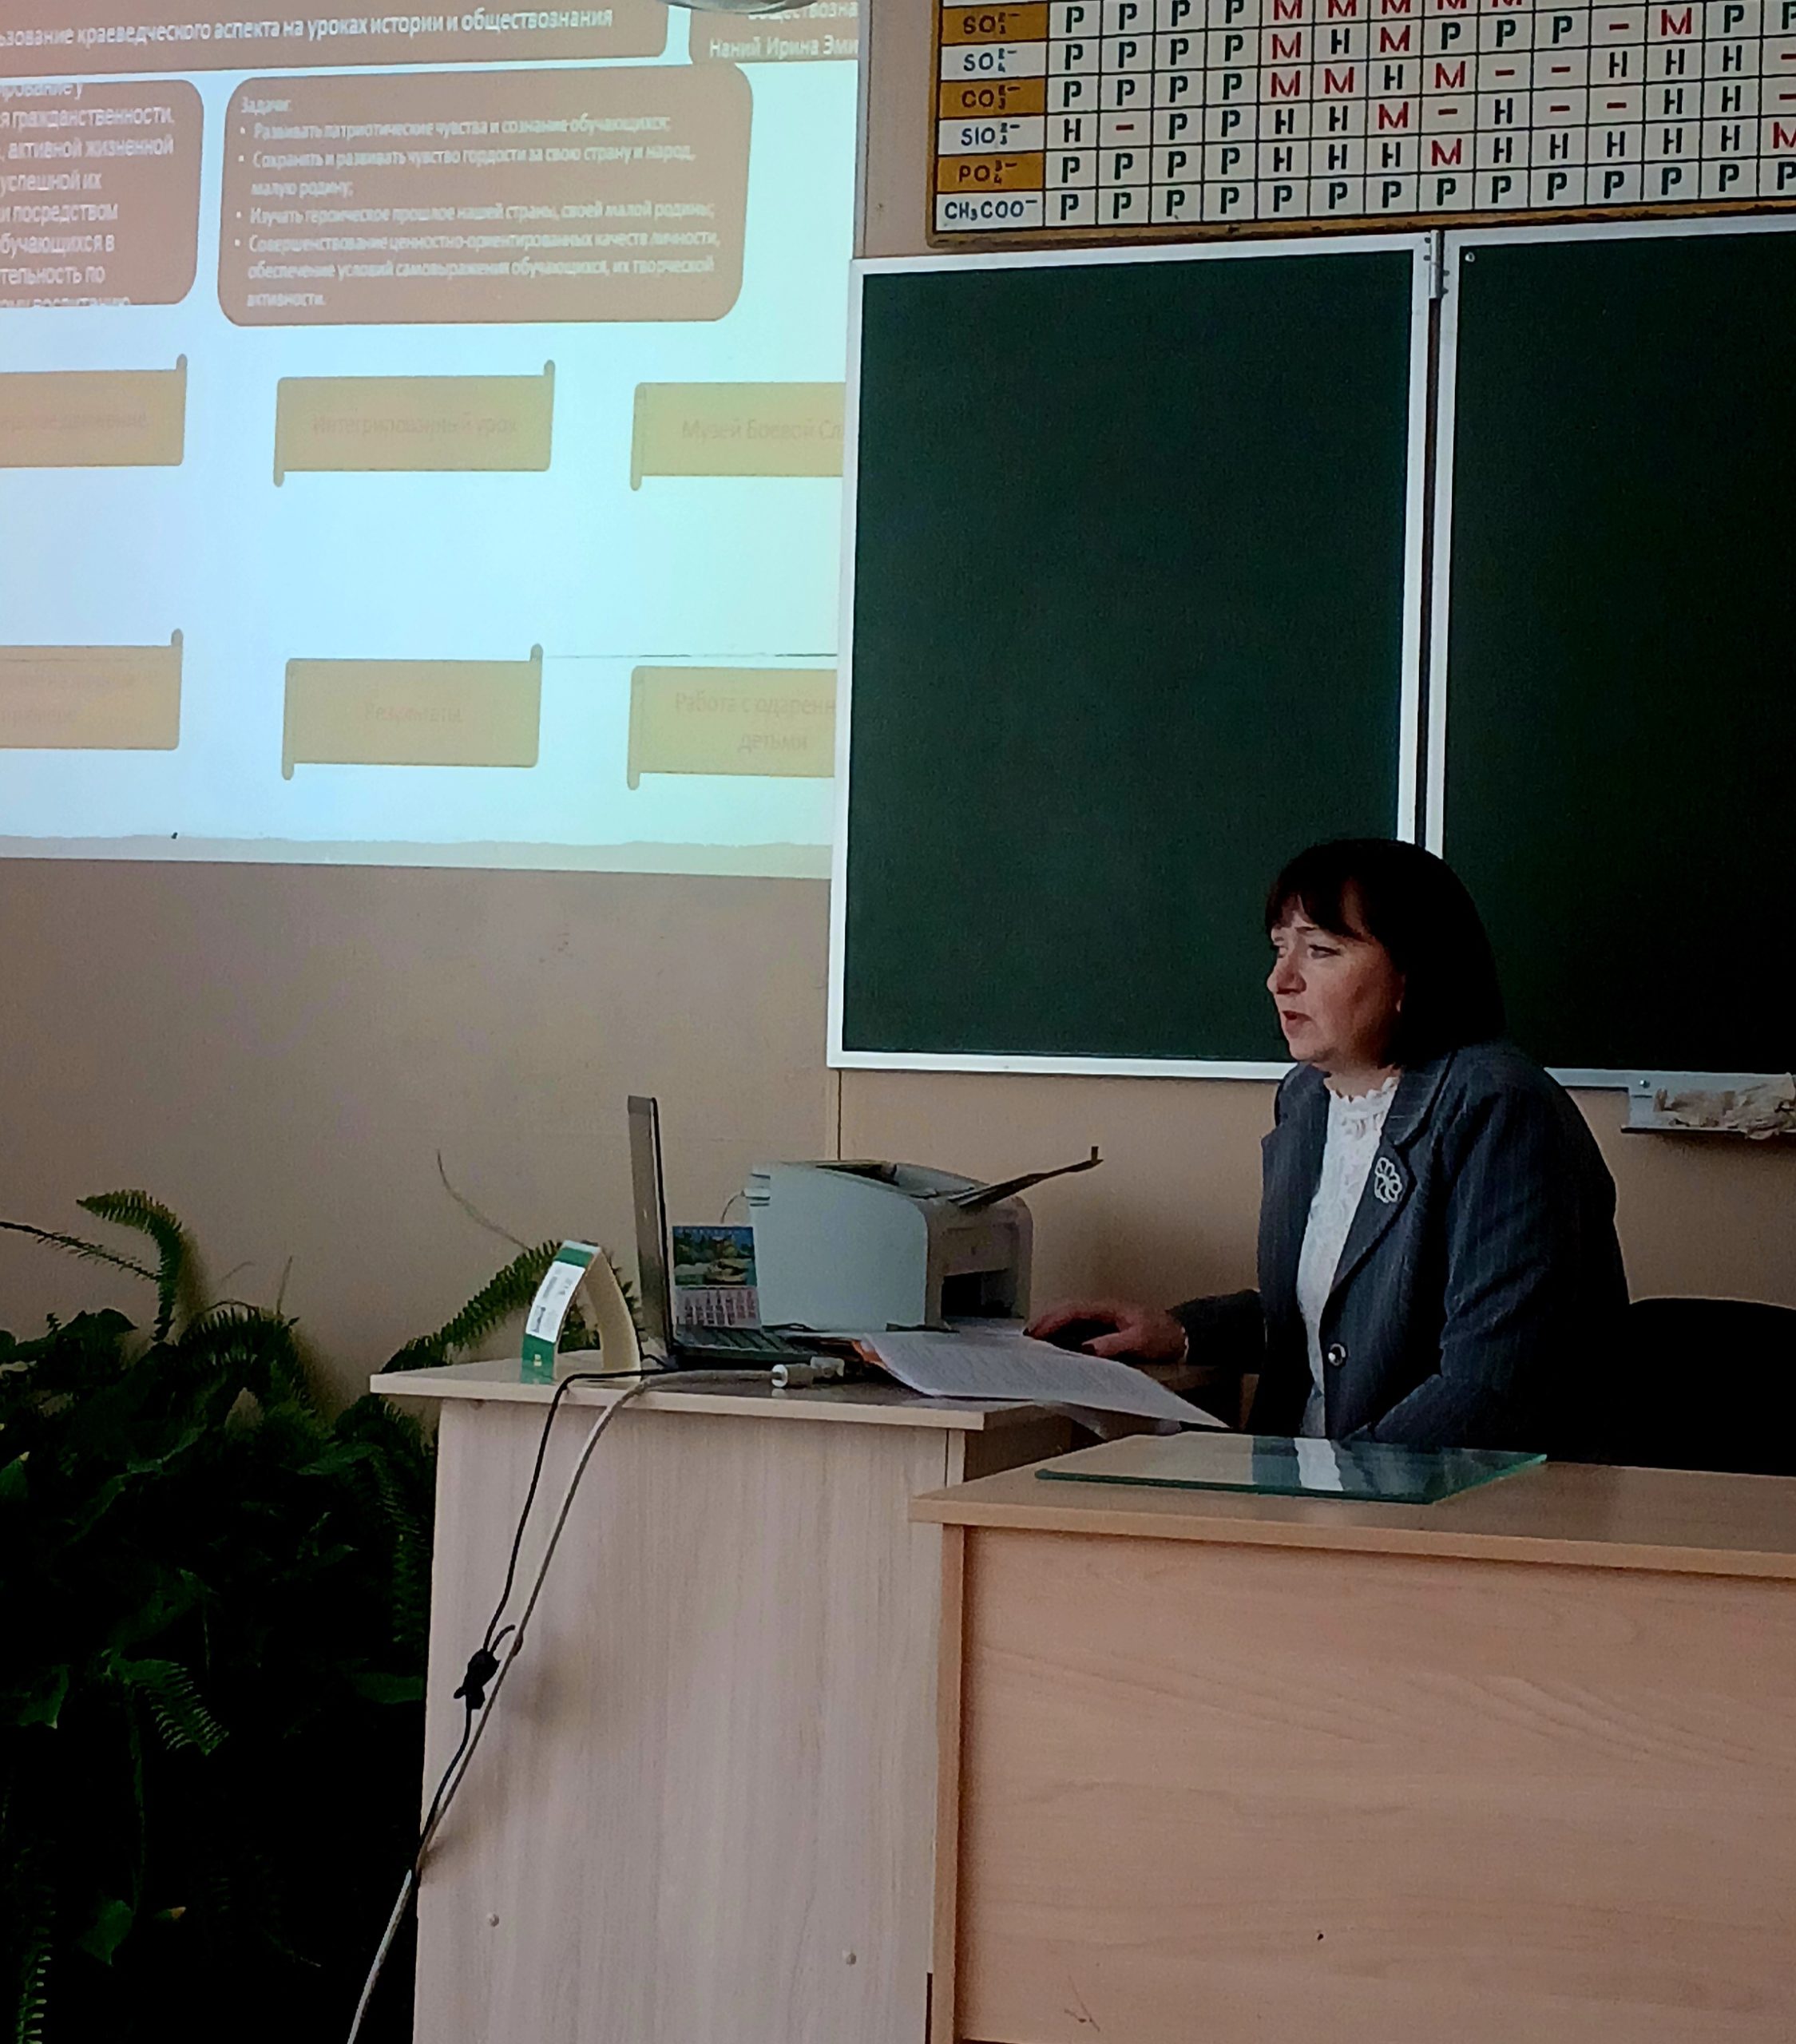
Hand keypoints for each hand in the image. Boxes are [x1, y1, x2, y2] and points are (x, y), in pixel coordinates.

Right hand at [1025, 1298, 1188, 1363]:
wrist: (1183, 1336)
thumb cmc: (1164, 1335)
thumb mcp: (1140, 1341)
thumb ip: (1113, 1344)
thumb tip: (1086, 1349)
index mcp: (1108, 1308)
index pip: (1072, 1310)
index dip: (1052, 1320)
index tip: (1037, 1333)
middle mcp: (1103, 1311)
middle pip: (1066, 1311)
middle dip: (1045, 1321)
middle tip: (1027, 1337)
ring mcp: (1104, 1320)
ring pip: (1071, 1319)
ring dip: (1052, 1327)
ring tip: (1035, 1341)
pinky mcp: (1107, 1330)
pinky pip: (1079, 1329)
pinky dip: (1064, 1335)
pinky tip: (1058, 1347)